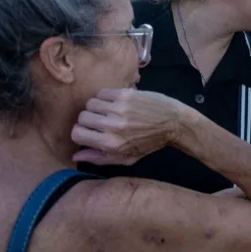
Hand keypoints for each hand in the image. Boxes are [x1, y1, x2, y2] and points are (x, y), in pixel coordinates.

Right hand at [71, 89, 190, 164]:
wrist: (174, 123)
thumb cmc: (150, 143)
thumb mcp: (127, 158)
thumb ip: (100, 158)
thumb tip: (75, 155)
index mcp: (112, 144)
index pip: (77, 134)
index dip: (80, 133)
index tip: (88, 132)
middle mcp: (113, 126)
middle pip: (81, 117)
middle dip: (87, 120)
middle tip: (99, 122)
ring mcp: (119, 108)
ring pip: (90, 104)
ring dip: (96, 108)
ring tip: (108, 112)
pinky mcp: (126, 94)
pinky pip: (102, 92)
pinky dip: (105, 97)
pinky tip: (114, 103)